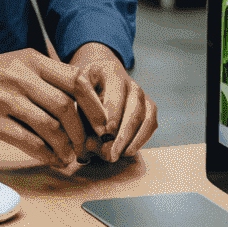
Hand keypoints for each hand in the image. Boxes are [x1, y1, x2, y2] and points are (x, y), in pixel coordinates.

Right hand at [0, 47, 109, 170]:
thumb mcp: (21, 66)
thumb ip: (50, 80)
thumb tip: (89, 107)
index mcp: (31, 59)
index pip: (75, 80)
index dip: (94, 105)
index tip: (102, 124)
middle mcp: (18, 75)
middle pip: (65, 106)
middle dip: (81, 132)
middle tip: (86, 146)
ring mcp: (3, 98)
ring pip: (49, 126)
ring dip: (65, 147)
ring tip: (69, 156)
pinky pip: (28, 142)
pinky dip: (46, 155)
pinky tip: (52, 159)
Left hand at [69, 42, 157, 161]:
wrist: (97, 78)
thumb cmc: (83, 88)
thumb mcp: (76, 92)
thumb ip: (82, 113)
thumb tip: (89, 144)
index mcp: (110, 71)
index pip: (115, 94)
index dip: (112, 115)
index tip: (105, 133)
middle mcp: (130, 82)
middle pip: (133, 108)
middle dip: (123, 133)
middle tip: (112, 153)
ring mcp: (142, 94)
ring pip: (144, 117)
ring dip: (133, 139)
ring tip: (120, 154)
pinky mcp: (149, 106)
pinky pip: (150, 123)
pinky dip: (142, 138)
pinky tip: (128, 151)